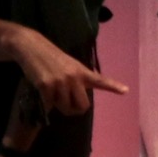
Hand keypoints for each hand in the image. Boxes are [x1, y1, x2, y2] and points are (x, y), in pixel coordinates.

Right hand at [12, 28, 127, 115]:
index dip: (113, 86)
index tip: (125, 90)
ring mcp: (60, 82)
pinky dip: (46, 103)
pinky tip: (42, 90)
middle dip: (74, 109)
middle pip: (82, 106)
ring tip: (52, 91)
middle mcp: (74, 77)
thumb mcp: (70, 66)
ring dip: (58, 105)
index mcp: (82, 71)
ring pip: (65, 108)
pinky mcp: (46, 86)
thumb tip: (79, 103)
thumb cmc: (52, 58)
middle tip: (66, 103)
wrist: (32, 47)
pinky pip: (50, 105)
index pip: (100, 80)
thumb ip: (78, 81)